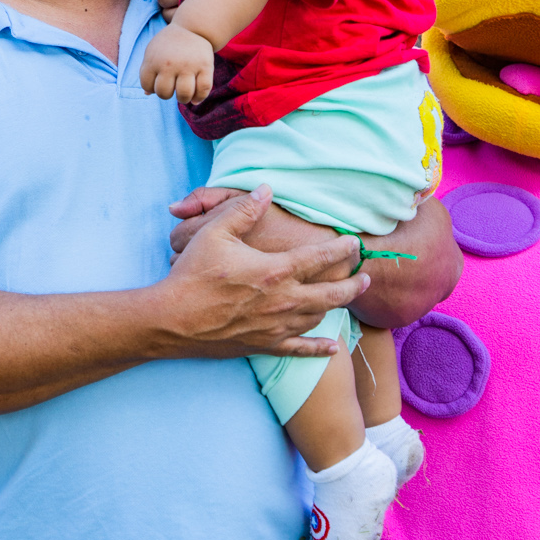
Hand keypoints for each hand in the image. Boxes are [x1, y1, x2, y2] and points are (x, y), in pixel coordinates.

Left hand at [140, 22, 214, 103]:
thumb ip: (148, 71)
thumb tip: (147, 93)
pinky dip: (199, 98)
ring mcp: (188, 65)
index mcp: (154, 60)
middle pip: (164, 93)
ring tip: (184, 95)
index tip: (159, 82)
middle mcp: (170, 64)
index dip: (152, 88)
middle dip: (167, 94)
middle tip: (172, 87)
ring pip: (184, 94)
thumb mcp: (153, 53)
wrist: (193, 27)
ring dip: (183, 99)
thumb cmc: (170, 44)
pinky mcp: (205, 66)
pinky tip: (195, 99)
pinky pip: (203, 89)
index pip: (147, 85)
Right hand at [158, 186, 367, 357]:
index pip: (320, 257)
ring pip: (319, 318)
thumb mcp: (215, 233)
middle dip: (354, 284)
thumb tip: (266, 190)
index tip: (355, 242)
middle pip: (332, 294)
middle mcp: (283, 301)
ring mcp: (276, 327)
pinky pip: (300, 350)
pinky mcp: (264, 346)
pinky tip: (332, 347)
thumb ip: (244, 209)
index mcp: (275, 270)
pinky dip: (319, 349)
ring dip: (336, 308)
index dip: (341, 249)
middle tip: (367, 277)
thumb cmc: (192, 275)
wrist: (172, 320)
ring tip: (345, 299)